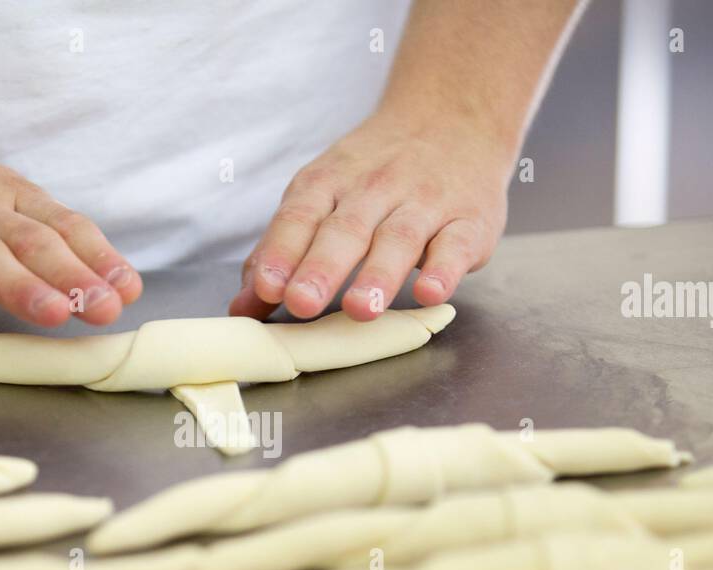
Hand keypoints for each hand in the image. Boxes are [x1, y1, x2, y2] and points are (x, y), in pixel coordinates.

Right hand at [0, 116, 140, 325]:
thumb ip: (26, 236)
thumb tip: (88, 277)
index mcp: (2, 195)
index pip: (61, 224)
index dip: (97, 257)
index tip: (128, 289)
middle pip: (31, 242)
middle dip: (73, 277)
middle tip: (103, 309)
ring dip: (21, 285)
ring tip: (54, 312)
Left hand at [230, 113, 509, 320]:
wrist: (454, 115)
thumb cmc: (375, 173)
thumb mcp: (322, 196)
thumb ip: (282, 252)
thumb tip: (242, 307)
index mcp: (330, 182)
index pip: (300, 217)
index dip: (281, 252)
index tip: (266, 288)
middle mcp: (375, 189)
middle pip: (345, 231)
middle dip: (321, 268)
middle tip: (302, 303)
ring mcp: (425, 203)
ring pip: (399, 240)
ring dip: (379, 276)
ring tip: (361, 309)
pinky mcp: (470, 222)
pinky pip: (456, 246)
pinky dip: (445, 270)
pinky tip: (430, 294)